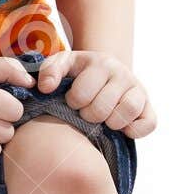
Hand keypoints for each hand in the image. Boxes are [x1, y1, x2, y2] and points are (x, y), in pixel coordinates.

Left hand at [34, 48, 156, 137]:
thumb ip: (48, 71)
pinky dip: (134, 130)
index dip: (73, 102)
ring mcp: (139, 90)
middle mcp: (123, 74)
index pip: (81, 94)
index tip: (73, 100)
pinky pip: (148, 124)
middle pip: (102, 107)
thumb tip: (45, 88)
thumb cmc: (81, 72)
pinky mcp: (148, 107)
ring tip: (104, 120)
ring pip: (128, 111)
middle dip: (89, 115)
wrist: (108, 70)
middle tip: (87, 112)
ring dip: (111, 123)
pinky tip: (121, 127)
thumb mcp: (62, 64)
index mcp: (100, 63)